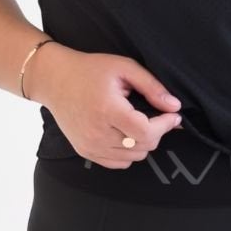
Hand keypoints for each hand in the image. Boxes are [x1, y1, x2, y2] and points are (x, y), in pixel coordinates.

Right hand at [25, 44, 184, 167]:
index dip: (165, 125)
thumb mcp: (125, 67)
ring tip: (142, 123)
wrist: (55, 80)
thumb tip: (174, 106)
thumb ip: (152, 86)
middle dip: (157, 132)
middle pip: (141, 147)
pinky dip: (128, 153)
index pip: (145, 132)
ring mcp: (89, 145)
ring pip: (132, 158)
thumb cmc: (91, 70)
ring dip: (144, 143)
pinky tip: (128, 134)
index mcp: (108, 110)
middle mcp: (97, 133)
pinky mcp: (85, 152)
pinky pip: (117, 163)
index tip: (173, 115)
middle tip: (159, 116)